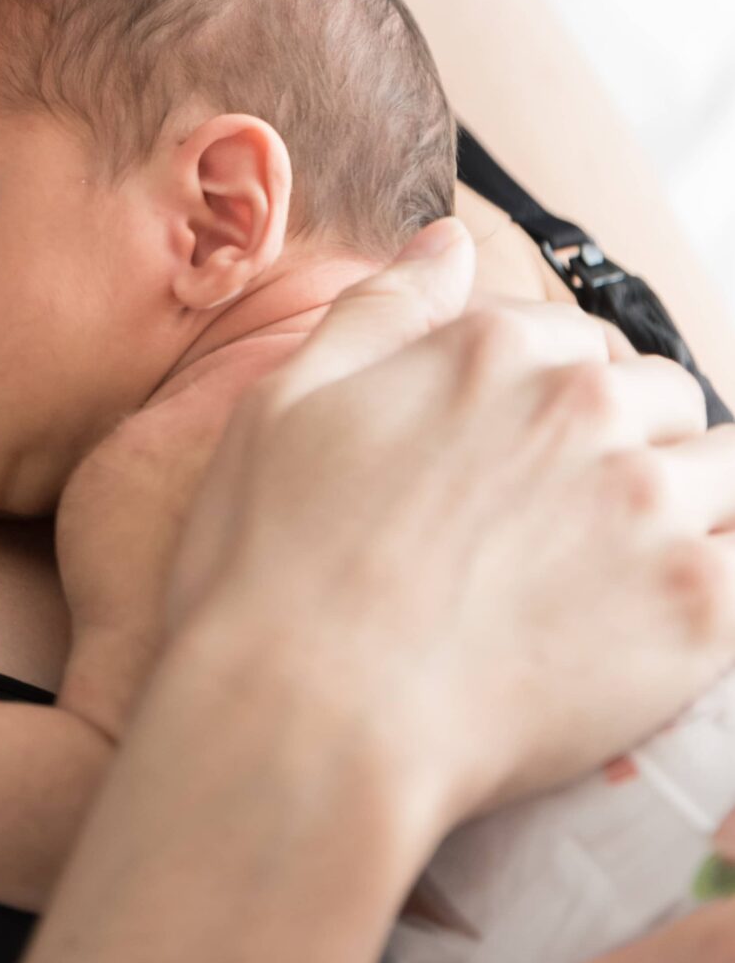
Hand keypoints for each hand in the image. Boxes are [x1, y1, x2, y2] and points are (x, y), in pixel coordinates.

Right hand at [159, 219, 734, 849]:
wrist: (309, 720)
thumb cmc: (273, 568)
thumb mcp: (287, 401)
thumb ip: (382, 311)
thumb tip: (447, 242)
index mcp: (492, 348)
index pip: (578, 340)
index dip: (556, 391)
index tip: (527, 452)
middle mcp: (585, 407)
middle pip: (661, 397)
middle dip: (632, 439)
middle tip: (572, 520)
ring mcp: (649, 505)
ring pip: (725, 471)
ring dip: (691, 504)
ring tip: (627, 570)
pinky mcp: (697, 609)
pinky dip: (721, 576)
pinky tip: (668, 612)